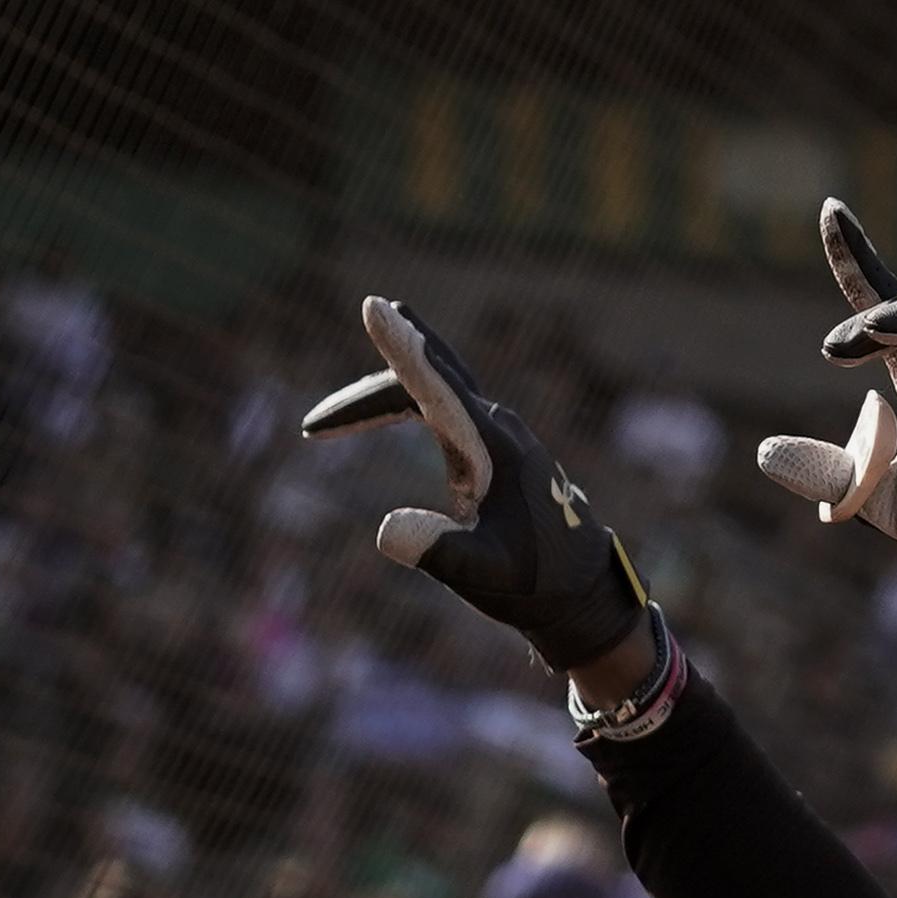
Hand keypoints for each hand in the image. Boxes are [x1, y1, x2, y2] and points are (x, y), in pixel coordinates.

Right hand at [303, 299, 655, 669]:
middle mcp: (496, 427)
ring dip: (375, 402)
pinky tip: (367, 414)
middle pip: (424, 381)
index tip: (375, 307)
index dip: (403, 349)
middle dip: (364, 400)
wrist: (583, 590)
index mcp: (494, 447)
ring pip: (430, 389)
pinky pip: (438, 403)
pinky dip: (398, 405)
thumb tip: (386, 532)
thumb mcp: (486, 575)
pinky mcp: (493, 446)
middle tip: (313, 428)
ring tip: (322, 427)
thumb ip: (439, 553)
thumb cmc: (538, 584)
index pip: (439, 387)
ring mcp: (497, 433)